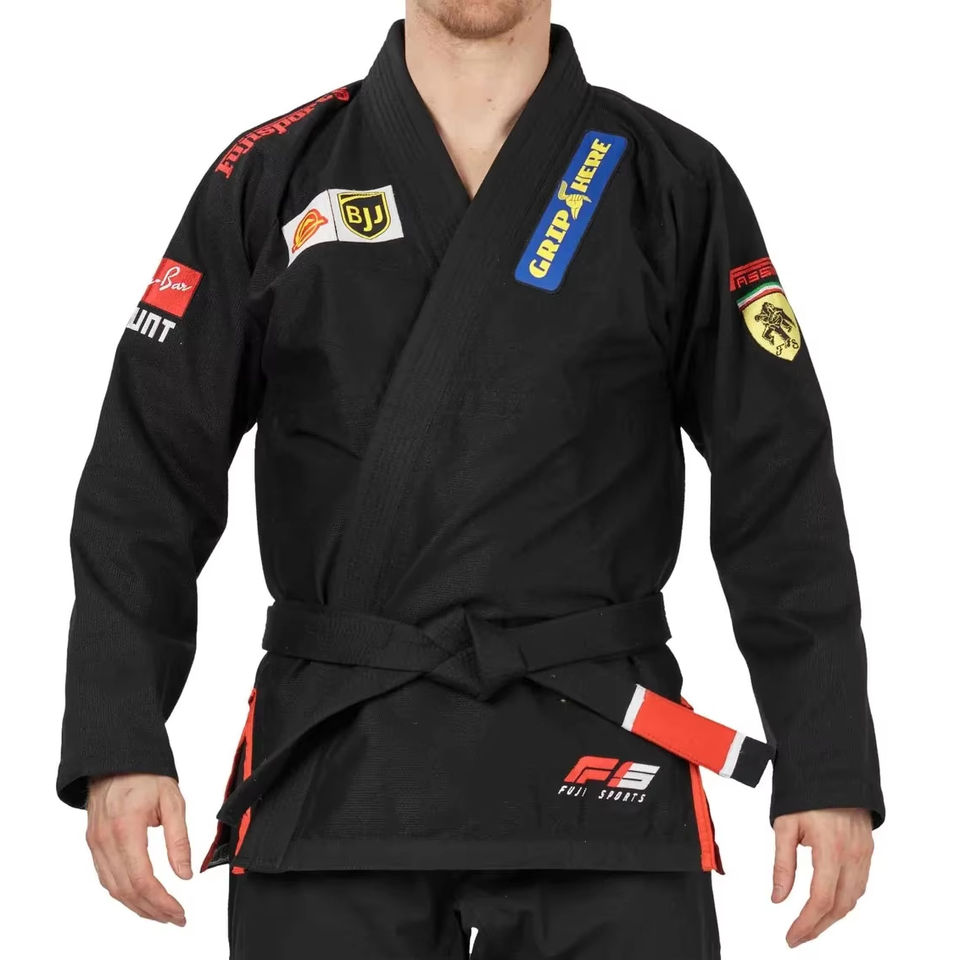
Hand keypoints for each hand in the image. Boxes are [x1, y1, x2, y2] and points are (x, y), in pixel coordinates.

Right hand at [85, 773, 191, 924]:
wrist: (116, 759)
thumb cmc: (146, 775)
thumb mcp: (172, 801)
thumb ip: (179, 839)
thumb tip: (185, 874)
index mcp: (126, 828)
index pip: (141, 879)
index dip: (161, 901)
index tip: (178, 911)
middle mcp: (105, 841)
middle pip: (127, 891)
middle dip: (152, 910)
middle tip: (176, 918)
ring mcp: (96, 844)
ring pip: (114, 889)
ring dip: (138, 907)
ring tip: (162, 914)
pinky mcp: (94, 845)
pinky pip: (106, 878)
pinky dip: (124, 894)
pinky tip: (141, 898)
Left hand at [772, 807, 873, 947]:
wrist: (832, 769)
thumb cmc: (805, 793)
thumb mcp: (785, 825)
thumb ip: (783, 864)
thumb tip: (778, 898)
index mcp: (830, 848)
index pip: (821, 898)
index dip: (807, 923)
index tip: (792, 936)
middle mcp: (852, 854)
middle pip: (840, 905)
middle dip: (819, 926)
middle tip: (798, 936)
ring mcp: (864, 853)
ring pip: (853, 898)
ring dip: (833, 916)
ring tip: (811, 924)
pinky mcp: (867, 850)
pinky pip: (859, 884)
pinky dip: (845, 900)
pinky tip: (830, 904)